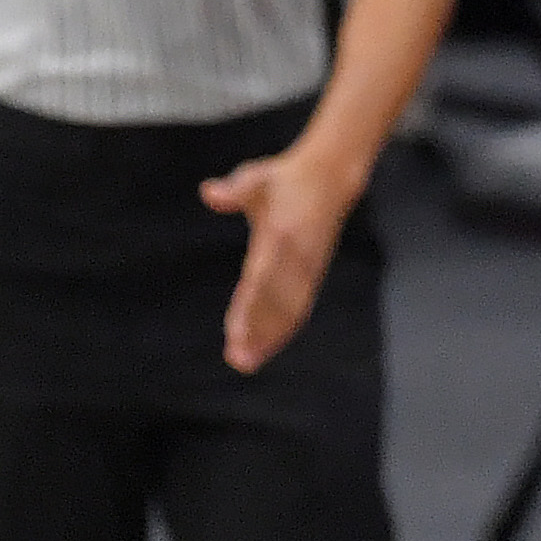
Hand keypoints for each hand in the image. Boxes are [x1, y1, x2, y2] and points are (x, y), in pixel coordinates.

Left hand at [200, 147, 355, 374]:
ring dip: (268, 340)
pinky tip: (264, 351)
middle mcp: (295, 257)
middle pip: (275, 303)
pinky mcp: (313, 276)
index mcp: (279, 234)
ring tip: (246, 363)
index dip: (249, 306)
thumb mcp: (258, 178)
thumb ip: (234, 190)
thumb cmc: (286, 179)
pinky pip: (298, 310)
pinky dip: (282, 332)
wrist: (331, 177)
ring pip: (288, 312)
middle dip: (256, 332)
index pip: (260, 277)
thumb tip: (208, 192)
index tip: (233, 331)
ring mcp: (307, 269)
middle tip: (237, 359)